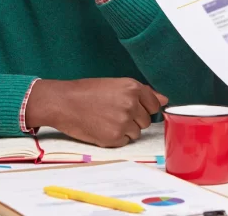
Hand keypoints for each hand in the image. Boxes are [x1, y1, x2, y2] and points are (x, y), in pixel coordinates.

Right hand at [25, 78, 168, 146]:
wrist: (62, 102)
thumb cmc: (85, 92)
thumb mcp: (114, 84)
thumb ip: (142, 93)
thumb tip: (164, 100)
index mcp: (132, 87)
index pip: (154, 104)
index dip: (142, 107)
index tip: (130, 107)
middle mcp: (131, 104)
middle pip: (146, 120)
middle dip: (133, 119)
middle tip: (112, 112)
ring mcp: (123, 122)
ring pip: (136, 132)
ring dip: (124, 129)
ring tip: (105, 119)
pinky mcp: (115, 138)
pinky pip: (125, 142)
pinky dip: (115, 138)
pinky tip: (101, 127)